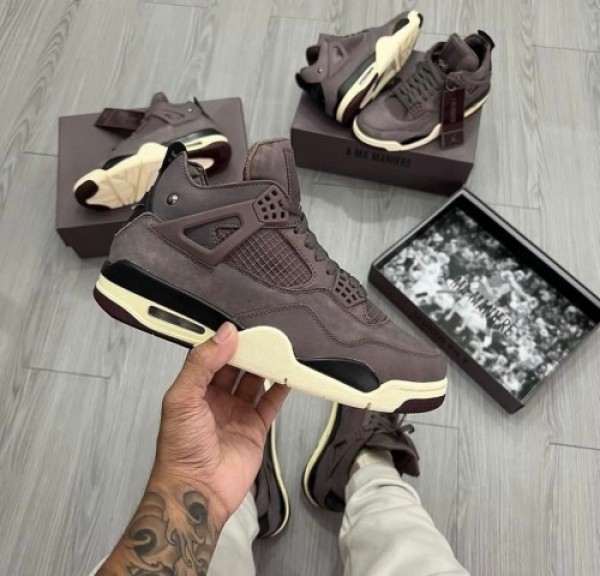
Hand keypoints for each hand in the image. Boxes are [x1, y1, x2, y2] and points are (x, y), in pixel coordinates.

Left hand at [151, 322, 288, 524]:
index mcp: (194, 390)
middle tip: (263, 340)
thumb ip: (201, 364)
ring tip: (277, 353)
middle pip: (236, 368)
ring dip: (265, 368)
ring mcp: (236, 414)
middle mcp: (216, 400)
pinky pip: (270, 404)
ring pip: (255, 383)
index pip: (212, 358)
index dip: (225, 344)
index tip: (240, 332)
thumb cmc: (180, 451)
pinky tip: (287, 377)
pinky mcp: (255, 429)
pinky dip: (280, 390)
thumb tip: (223, 335)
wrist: (197, 491)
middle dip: (249, 354)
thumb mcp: (182, 398)